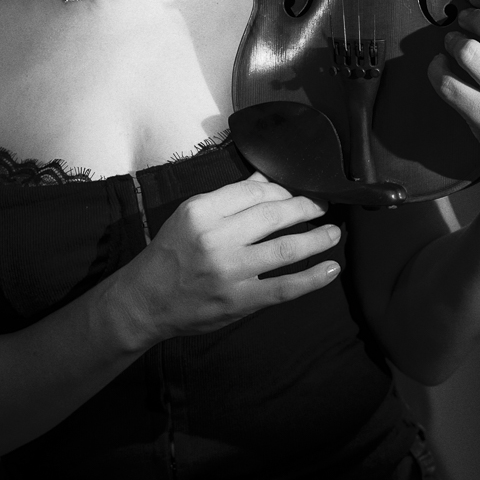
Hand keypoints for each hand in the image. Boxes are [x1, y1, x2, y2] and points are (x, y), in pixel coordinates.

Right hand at [116, 174, 340, 343]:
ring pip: (284, 249)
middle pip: (273, 214)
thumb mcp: (192, 214)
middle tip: (324, 205)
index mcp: (202, 210)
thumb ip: (230, 197)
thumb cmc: (171, 251)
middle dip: (306, 207)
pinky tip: (331, 268)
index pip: (254, 190)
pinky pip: (284, 288)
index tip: (297, 192)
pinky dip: (312, 278)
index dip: (282, 189)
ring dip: (316, 238)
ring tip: (333, 232)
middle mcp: (216, 238)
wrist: (145, 300)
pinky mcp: (238, 301)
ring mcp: (229, 271)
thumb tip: (266, 178)